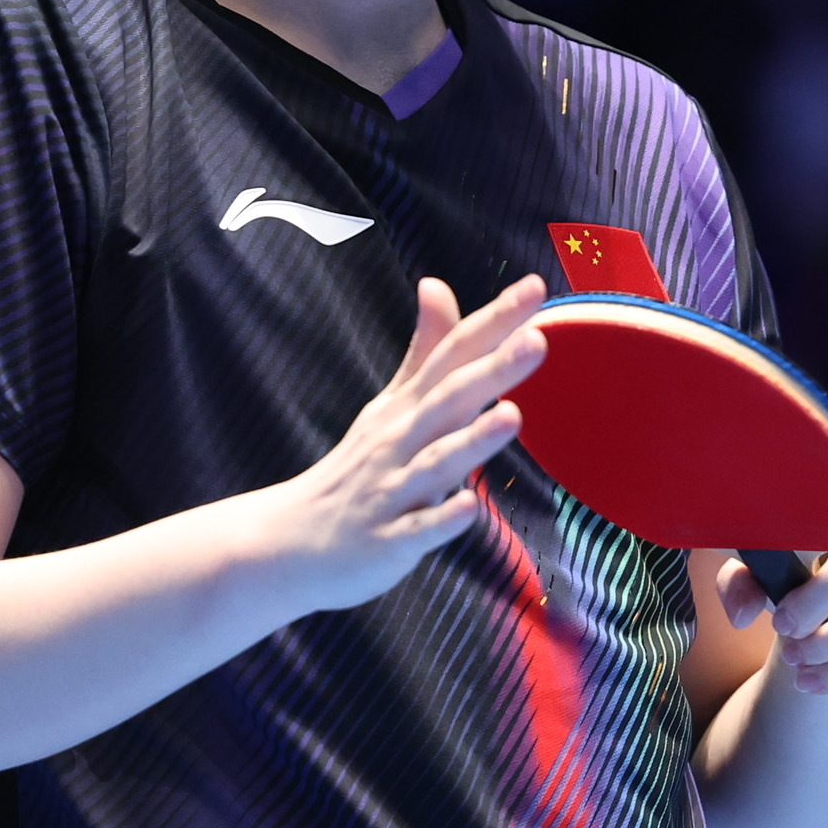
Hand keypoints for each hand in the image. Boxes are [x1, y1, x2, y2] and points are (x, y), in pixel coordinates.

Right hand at [258, 275, 546, 615]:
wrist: (289, 543)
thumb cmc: (357, 470)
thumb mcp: (390, 405)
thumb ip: (424, 351)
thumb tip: (436, 283)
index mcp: (407, 407)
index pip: (453, 354)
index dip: (493, 321)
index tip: (534, 287)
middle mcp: (400, 441)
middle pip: (449, 400)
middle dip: (493, 371)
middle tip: (537, 340)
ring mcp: (393, 491)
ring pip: (437, 463)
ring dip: (472, 440)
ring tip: (513, 416)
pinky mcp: (388, 541)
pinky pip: (418, 531)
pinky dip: (442, 520)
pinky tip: (469, 508)